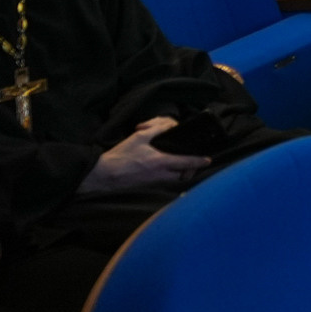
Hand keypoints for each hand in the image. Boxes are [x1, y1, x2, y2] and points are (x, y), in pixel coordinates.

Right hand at [80, 117, 211, 193]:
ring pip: (174, 180)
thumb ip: (157, 129)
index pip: (186, 163)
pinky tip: (164, 168)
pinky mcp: (147, 186)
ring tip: (180, 164)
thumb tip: (171, 125)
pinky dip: (169, 176)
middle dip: (191, 170)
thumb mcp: (139, 137)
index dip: (199, 161)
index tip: (208, 160)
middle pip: (183, 176)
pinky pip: (164, 182)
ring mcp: (154, 183)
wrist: (102, 175)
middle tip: (192, 163)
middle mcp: (160, 175)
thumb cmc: (120, 156)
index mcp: (160, 162)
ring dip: (180, 174)